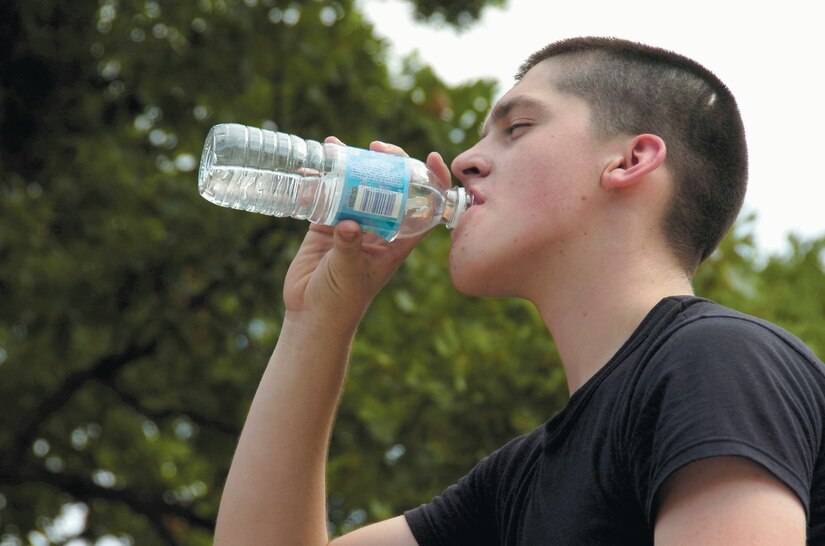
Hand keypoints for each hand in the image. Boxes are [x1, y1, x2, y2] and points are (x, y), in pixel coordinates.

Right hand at [282, 139, 450, 329]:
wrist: (312, 316)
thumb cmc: (341, 302)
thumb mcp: (349, 274)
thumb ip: (349, 249)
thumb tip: (349, 224)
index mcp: (398, 241)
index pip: (426, 207)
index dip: (433, 181)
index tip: (430, 158)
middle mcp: (379, 228)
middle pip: (392, 187)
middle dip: (386, 163)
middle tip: (375, 147)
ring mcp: (352, 224)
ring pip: (357, 186)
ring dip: (350, 165)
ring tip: (336, 146)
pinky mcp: (326, 225)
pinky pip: (327, 196)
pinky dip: (319, 180)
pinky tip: (310, 166)